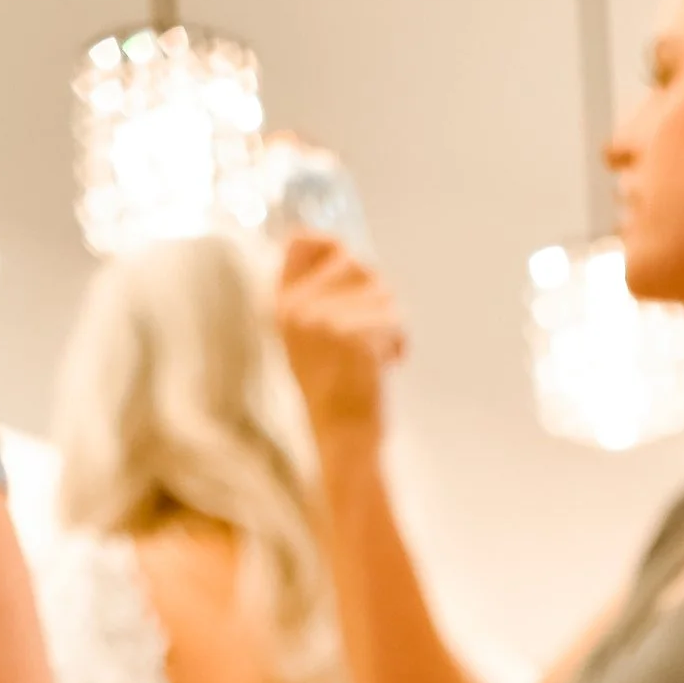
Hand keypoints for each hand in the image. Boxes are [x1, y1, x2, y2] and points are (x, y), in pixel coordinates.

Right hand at [274, 231, 407, 447]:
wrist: (343, 439)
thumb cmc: (335, 392)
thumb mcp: (309, 338)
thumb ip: (318, 297)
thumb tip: (346, 250)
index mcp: (282, 306)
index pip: (301, 243)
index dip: (329, 243)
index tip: (347, 256)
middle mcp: (298, 308)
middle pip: (354, 262)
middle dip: (375, 292)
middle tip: (374, 331)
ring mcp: (323, 321)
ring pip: (381, 290)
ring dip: (391, 321)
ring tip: (378, 354)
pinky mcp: (353, 336)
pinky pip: (395, 319)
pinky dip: (400, 341)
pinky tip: (388, 365)